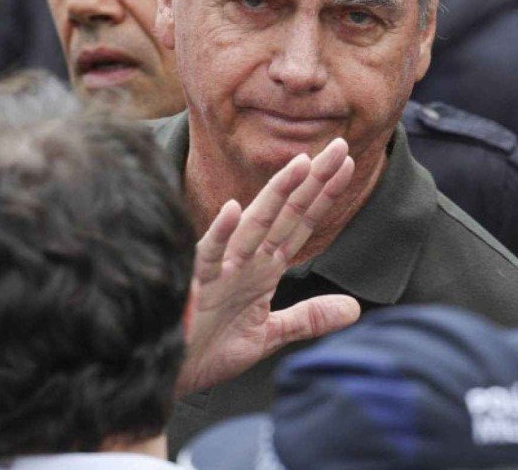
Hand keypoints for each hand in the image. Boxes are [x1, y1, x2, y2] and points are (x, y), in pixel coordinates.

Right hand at [175, 137, 360, 396]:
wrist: (162, 373)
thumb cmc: (208, 349)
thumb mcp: (269, 334)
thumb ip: (310, 318)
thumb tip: (355, 308)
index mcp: (262, 267)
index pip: (300, 223)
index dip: (324, 194)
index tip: (350, 163)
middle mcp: (245, 260)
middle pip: (285, 213)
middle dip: (313, 180)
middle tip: (341, 146)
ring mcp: (221, 269)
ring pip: (253, 225)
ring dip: (277, 194)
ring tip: (301, 164)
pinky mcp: (196, 285)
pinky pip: (207, 255)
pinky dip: (220, 233)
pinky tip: (233, 210)